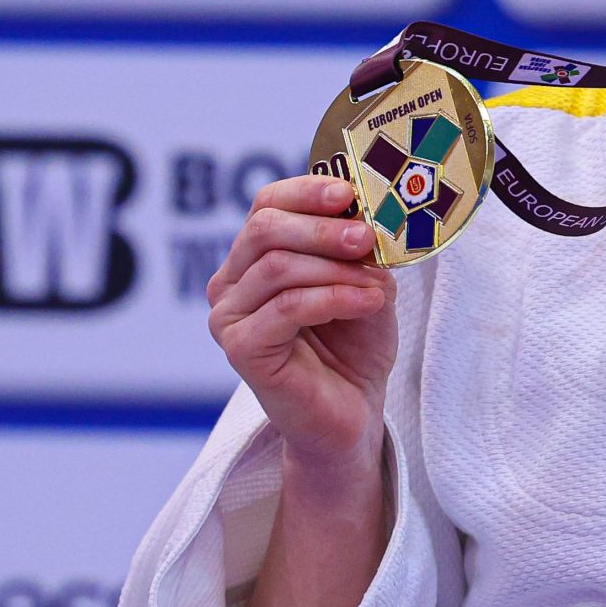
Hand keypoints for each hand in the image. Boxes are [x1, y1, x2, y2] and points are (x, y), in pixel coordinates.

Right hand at [207, 175, 398, 480]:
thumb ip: (358, 250)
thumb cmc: (354, 347)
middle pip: (264, 229)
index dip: (306, 192)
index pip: (267, 205)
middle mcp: (231, 284)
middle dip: (322, 228)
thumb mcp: (364, 283)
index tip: (349, 193)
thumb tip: (366, 216)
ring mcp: (228, 317)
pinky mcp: (240, 349)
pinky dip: (334, 298)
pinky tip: (367, 303)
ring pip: (277, 267)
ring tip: (377, 284)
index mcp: (254, 259)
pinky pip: (287, 306)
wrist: (352, 414)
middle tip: (366, 237)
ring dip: (335, 269)